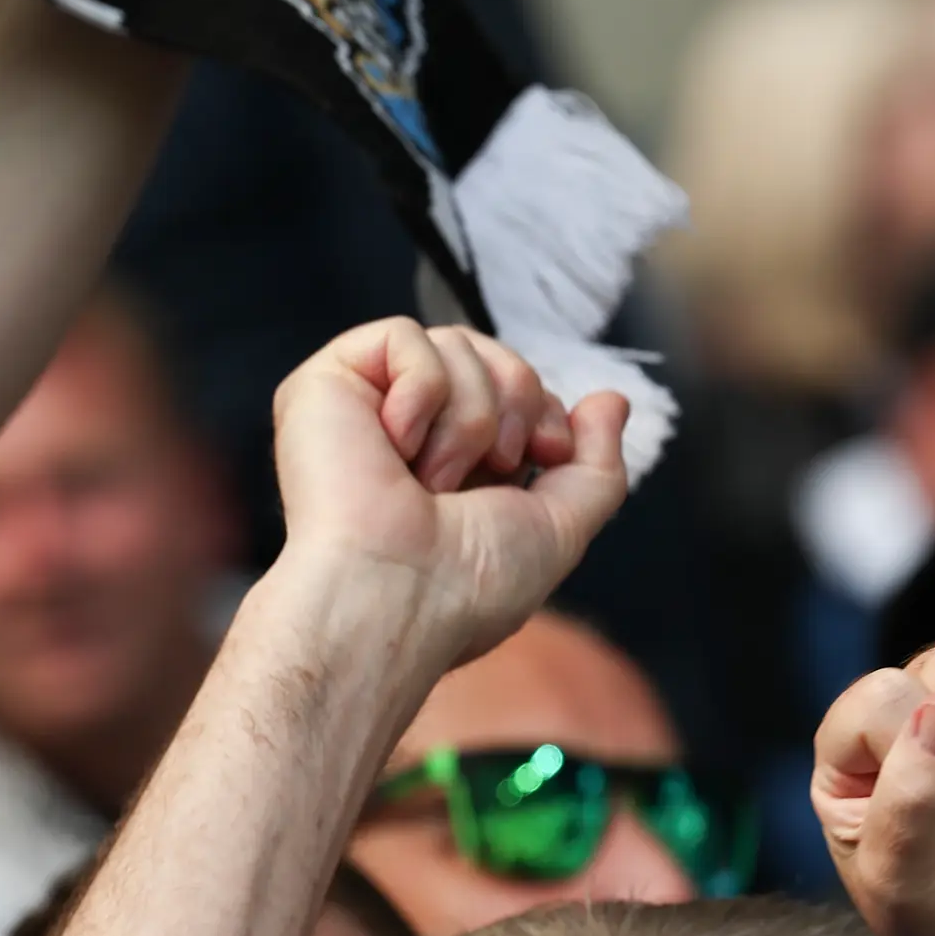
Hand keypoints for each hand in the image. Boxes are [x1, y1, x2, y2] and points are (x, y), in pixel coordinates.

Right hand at [266, 319, 630, 674]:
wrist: (396, 597)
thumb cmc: (466, 585)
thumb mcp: (563, 528)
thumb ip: (598, 465)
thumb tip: (611, 399)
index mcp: (457, 464)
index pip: (516, 387)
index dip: (543, 411)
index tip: (542, 454)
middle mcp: (410, 433)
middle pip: (492, 355)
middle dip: (512, 405)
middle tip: (488, 470)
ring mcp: (365, 408)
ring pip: (453, 344)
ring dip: (466, 418)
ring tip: (429, 479)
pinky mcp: (323, 388)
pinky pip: (403, 338)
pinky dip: (419, 392)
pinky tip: (395, 445)